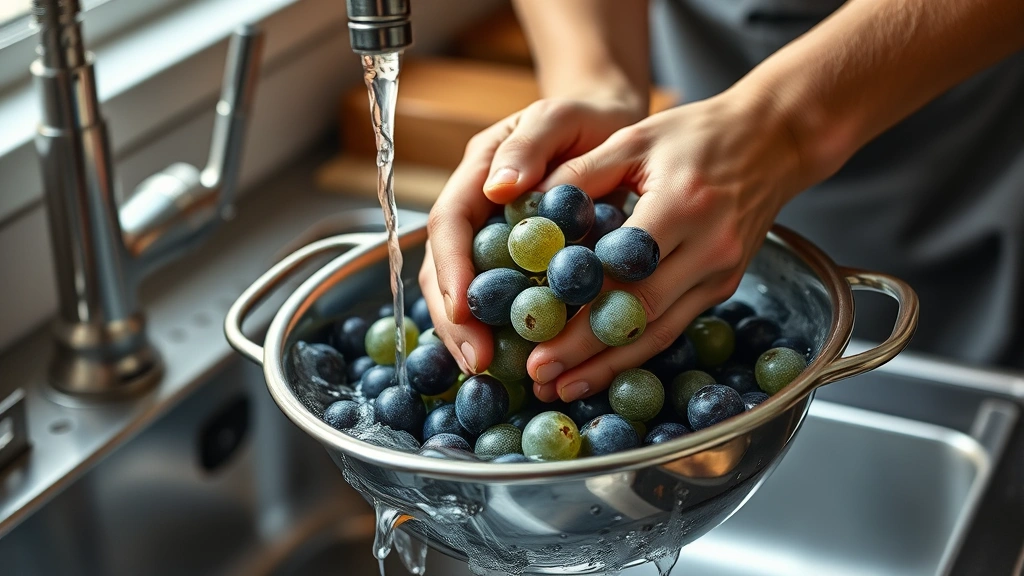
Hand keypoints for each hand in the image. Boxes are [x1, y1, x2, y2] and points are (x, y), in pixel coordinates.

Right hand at [419, 97, 644, 374]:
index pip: (449, 223)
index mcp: (478, 172)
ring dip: (473, 333)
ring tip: (490, 370)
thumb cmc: (588, 117)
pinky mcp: (521, 261)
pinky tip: (517, 359)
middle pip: (447, 268)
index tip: (464, 308)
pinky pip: (503, 298)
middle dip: (456, 318)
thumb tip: (498, 186)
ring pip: (469, 291)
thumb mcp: (561, 116)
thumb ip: (530, 145)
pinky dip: (504, 330)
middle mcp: (479, 209)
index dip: (451, 267)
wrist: (610, 123)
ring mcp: (496, 237)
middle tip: (478, 360)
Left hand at [528, 86, 809, 401]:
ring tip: (563, 387)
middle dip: (585, 353)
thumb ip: (580, 174)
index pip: (621, 272)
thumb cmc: (696, 134)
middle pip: (639, 315)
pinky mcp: (724, 286)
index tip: (535, 338)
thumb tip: (525, 214)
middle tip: (539, 378)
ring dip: (610, 366)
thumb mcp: (634, 137)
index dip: (577, 311)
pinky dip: (636, 349)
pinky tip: (603, 366)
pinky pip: (675, 325)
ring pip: (659, 332)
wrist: (773, 141)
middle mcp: (708, 248)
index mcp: (681, 206)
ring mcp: (720, 273)